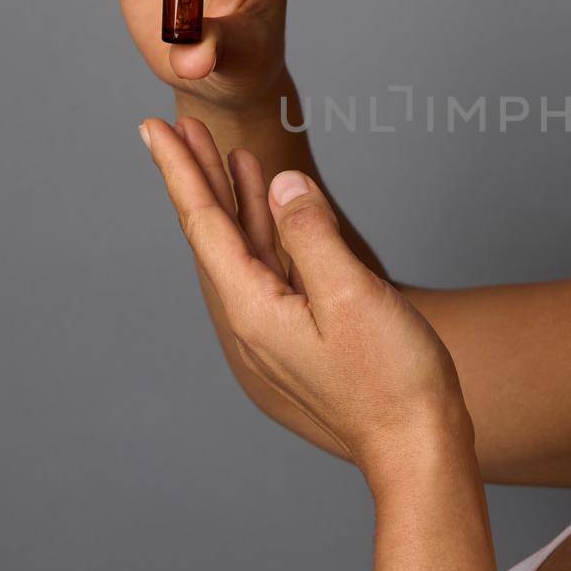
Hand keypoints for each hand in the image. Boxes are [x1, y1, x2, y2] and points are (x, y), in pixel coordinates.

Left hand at [137, 114, 471, 476]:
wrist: (417, 444)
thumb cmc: (392, 379)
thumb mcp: (352, 296)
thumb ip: (313, 234)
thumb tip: (283, 184)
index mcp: (253, 311)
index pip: (205, 224)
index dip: (180, 171)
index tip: (153, 128)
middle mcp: (253, 319)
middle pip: (215, 233)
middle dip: (196, 176)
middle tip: (171, 127)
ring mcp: (277, 327)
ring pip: (244, 247)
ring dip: (233, 196)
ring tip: (223, 151)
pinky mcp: (304, 331)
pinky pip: (273, 265)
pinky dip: (268, 226)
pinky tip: (275, 205)